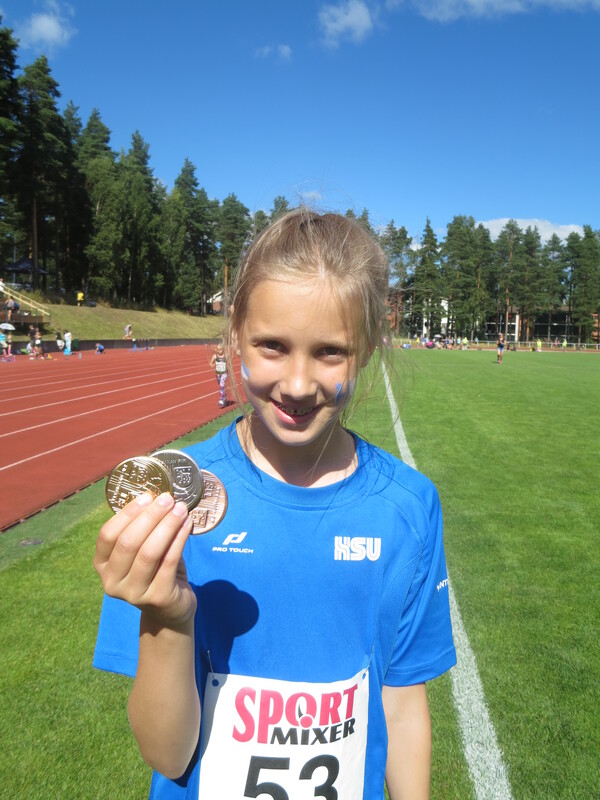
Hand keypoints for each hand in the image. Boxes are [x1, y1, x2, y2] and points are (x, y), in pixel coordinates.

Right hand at [94, 492, 195, 628]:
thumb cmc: (155, 571)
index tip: (148, 496)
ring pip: (149, 552)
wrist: (170, 609)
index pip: (108, 535)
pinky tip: (187, 524)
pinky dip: (179, 539)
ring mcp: (133, 593)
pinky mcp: (158, 598)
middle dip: (150, 516)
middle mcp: (112, 582)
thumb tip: (157, 496)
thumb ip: (144, 529)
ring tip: (181, 509)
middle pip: (128, 542)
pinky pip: (169, 561)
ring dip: (167, 526)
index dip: (127, 513)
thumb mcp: (142, 550)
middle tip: (168, 499)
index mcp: (102, 565)